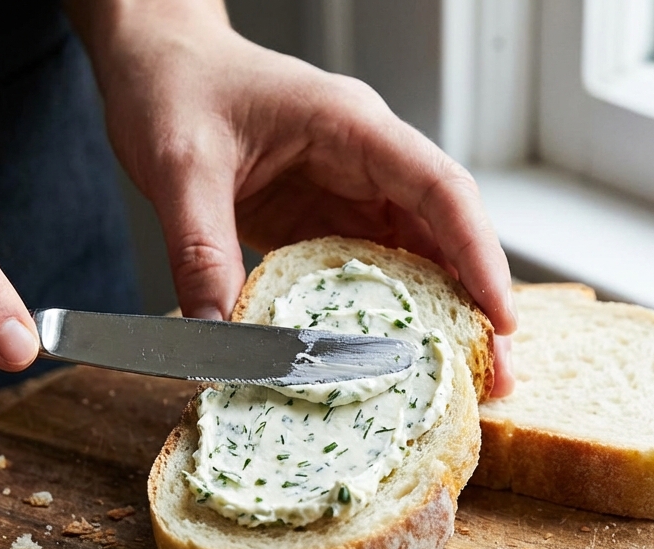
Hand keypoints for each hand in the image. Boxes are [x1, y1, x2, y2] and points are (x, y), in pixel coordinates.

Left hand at [70, 0, 516, 394]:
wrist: (153, 60)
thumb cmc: (175, 86)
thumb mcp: (180, 167)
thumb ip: (200, 249)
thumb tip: (214, 336)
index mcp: (350, 127)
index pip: (439, 190)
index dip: (478, 255)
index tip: (499, 319)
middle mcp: (363, 159)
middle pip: (442, 232)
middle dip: (472, 303)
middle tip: (495, 376)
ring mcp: (345, 190)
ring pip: (411, 255)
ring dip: (435, 316)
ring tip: (457, 383)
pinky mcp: (319, 218)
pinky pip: (363, 270)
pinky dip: (378, 314)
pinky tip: (385, 358)